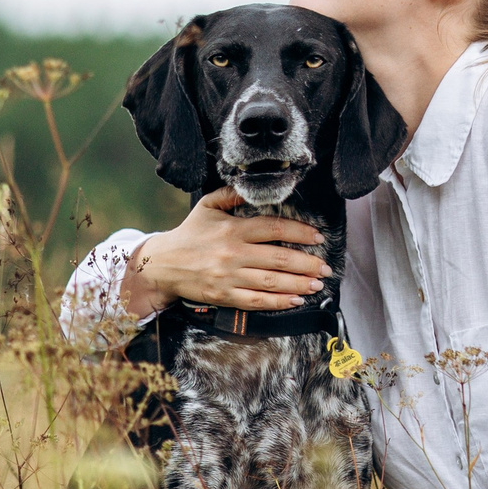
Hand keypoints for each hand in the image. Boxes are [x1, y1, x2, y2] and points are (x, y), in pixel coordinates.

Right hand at [123, 189, 328, 315]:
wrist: (162, 264)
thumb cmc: (188, 234)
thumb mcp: (207, 206)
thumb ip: (231, 195)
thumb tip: (252, 186)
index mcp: (233, 229)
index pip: (274, 228)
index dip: (300, 232)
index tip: (317, 237)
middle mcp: (233, 253)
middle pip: (279, 258)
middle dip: (307, 263)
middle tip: (325, 266)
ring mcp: (229, 276)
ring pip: (272, 282)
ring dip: (299, 284)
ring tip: (316, 284)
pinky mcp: (224, 296)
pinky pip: (257, 301)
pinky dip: (279, 302)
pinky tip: (295, 300)